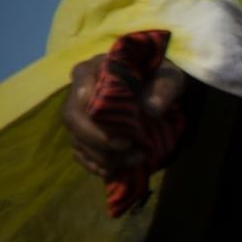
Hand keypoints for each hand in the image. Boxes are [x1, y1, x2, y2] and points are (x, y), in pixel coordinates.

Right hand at [61, 54, 185, 177]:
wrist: (158, 92)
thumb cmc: (159, 79)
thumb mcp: (168, 78)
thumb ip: (162, 88)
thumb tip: (151, 109)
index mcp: (94, 70)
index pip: (82, 91)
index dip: (97, 114)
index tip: (123, 134)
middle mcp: (79, 92)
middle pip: (73, 119)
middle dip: (97, 140)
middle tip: (126, 148)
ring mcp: (79, 115)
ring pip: (77, 139)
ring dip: (102, 156)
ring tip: (134, 160)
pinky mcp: (84, 134)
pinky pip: (80, 153)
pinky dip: (95, 165)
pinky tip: (114, 171)